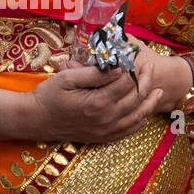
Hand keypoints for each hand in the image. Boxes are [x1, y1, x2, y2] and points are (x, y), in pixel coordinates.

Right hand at [27, 62, 162, 145]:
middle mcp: (106, 119)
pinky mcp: (103, 138)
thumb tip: (119, 68)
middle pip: (135, 98)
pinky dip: (139, 121)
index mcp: (98, 103)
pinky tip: (145, 113)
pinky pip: (128, 131)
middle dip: (145, 80)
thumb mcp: (67, 78)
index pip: (126, 83)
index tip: (136, 55)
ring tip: (158, 90)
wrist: (35, 120)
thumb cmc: (48, 95)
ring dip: (149, 102)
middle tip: (149, 66)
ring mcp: (105, 131)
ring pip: (137, 116)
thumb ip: (95, 74)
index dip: (134, 67)